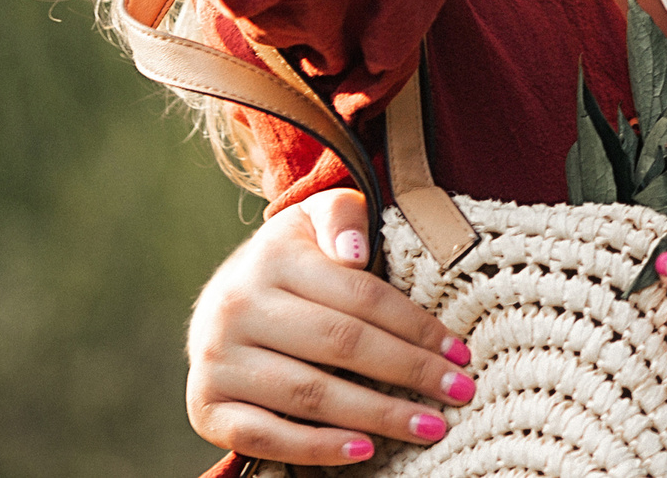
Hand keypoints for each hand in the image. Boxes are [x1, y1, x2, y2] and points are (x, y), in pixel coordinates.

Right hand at [185, 187, 475, 465]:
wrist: (221, 300)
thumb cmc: (293, 261)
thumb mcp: (315, 219)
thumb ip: (342, 216)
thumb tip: (357, 253)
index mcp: (272, 257)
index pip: (360, 296)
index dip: (415, 326)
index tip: (459, 354)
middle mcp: (237, 307)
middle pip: (341, 344)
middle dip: (409, 372)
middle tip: (459, 394)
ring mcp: (217, 360)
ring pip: (309, 394)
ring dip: (377, 416)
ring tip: (430, 427)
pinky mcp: (206, 406)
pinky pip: (264, 435)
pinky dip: (317, 447)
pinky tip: (364, 450)